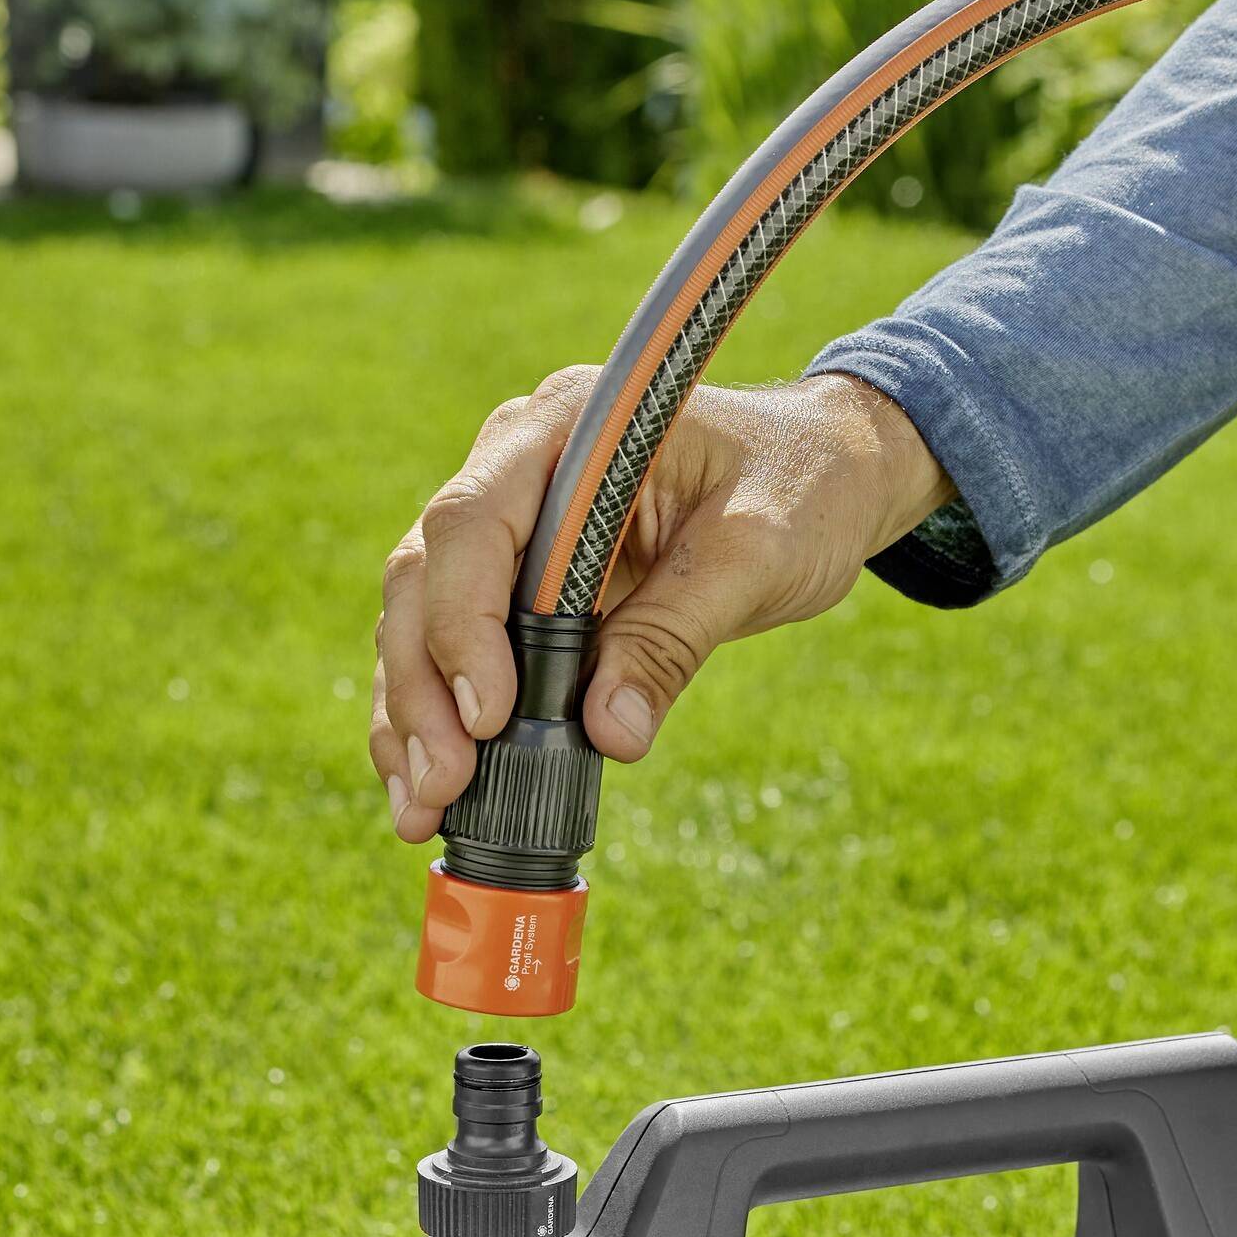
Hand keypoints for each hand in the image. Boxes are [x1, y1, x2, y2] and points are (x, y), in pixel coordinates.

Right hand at [372, 370, 950, 840]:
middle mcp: (514, 466)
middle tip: (441, 784)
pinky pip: (451, 647)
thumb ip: (675, 635)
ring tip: (420, 809)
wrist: (827, 471)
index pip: (474, 522)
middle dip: (421, 687)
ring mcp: (507, 525)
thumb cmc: (800, 486)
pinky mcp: (514, 582)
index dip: (462, 622)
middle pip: (424, 576)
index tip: (487, 715)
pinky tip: (431, 789)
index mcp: (566, 427)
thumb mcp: (757, 553)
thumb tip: (608, 735)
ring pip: (417, 619)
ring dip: (409, 715)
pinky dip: (433, 717)